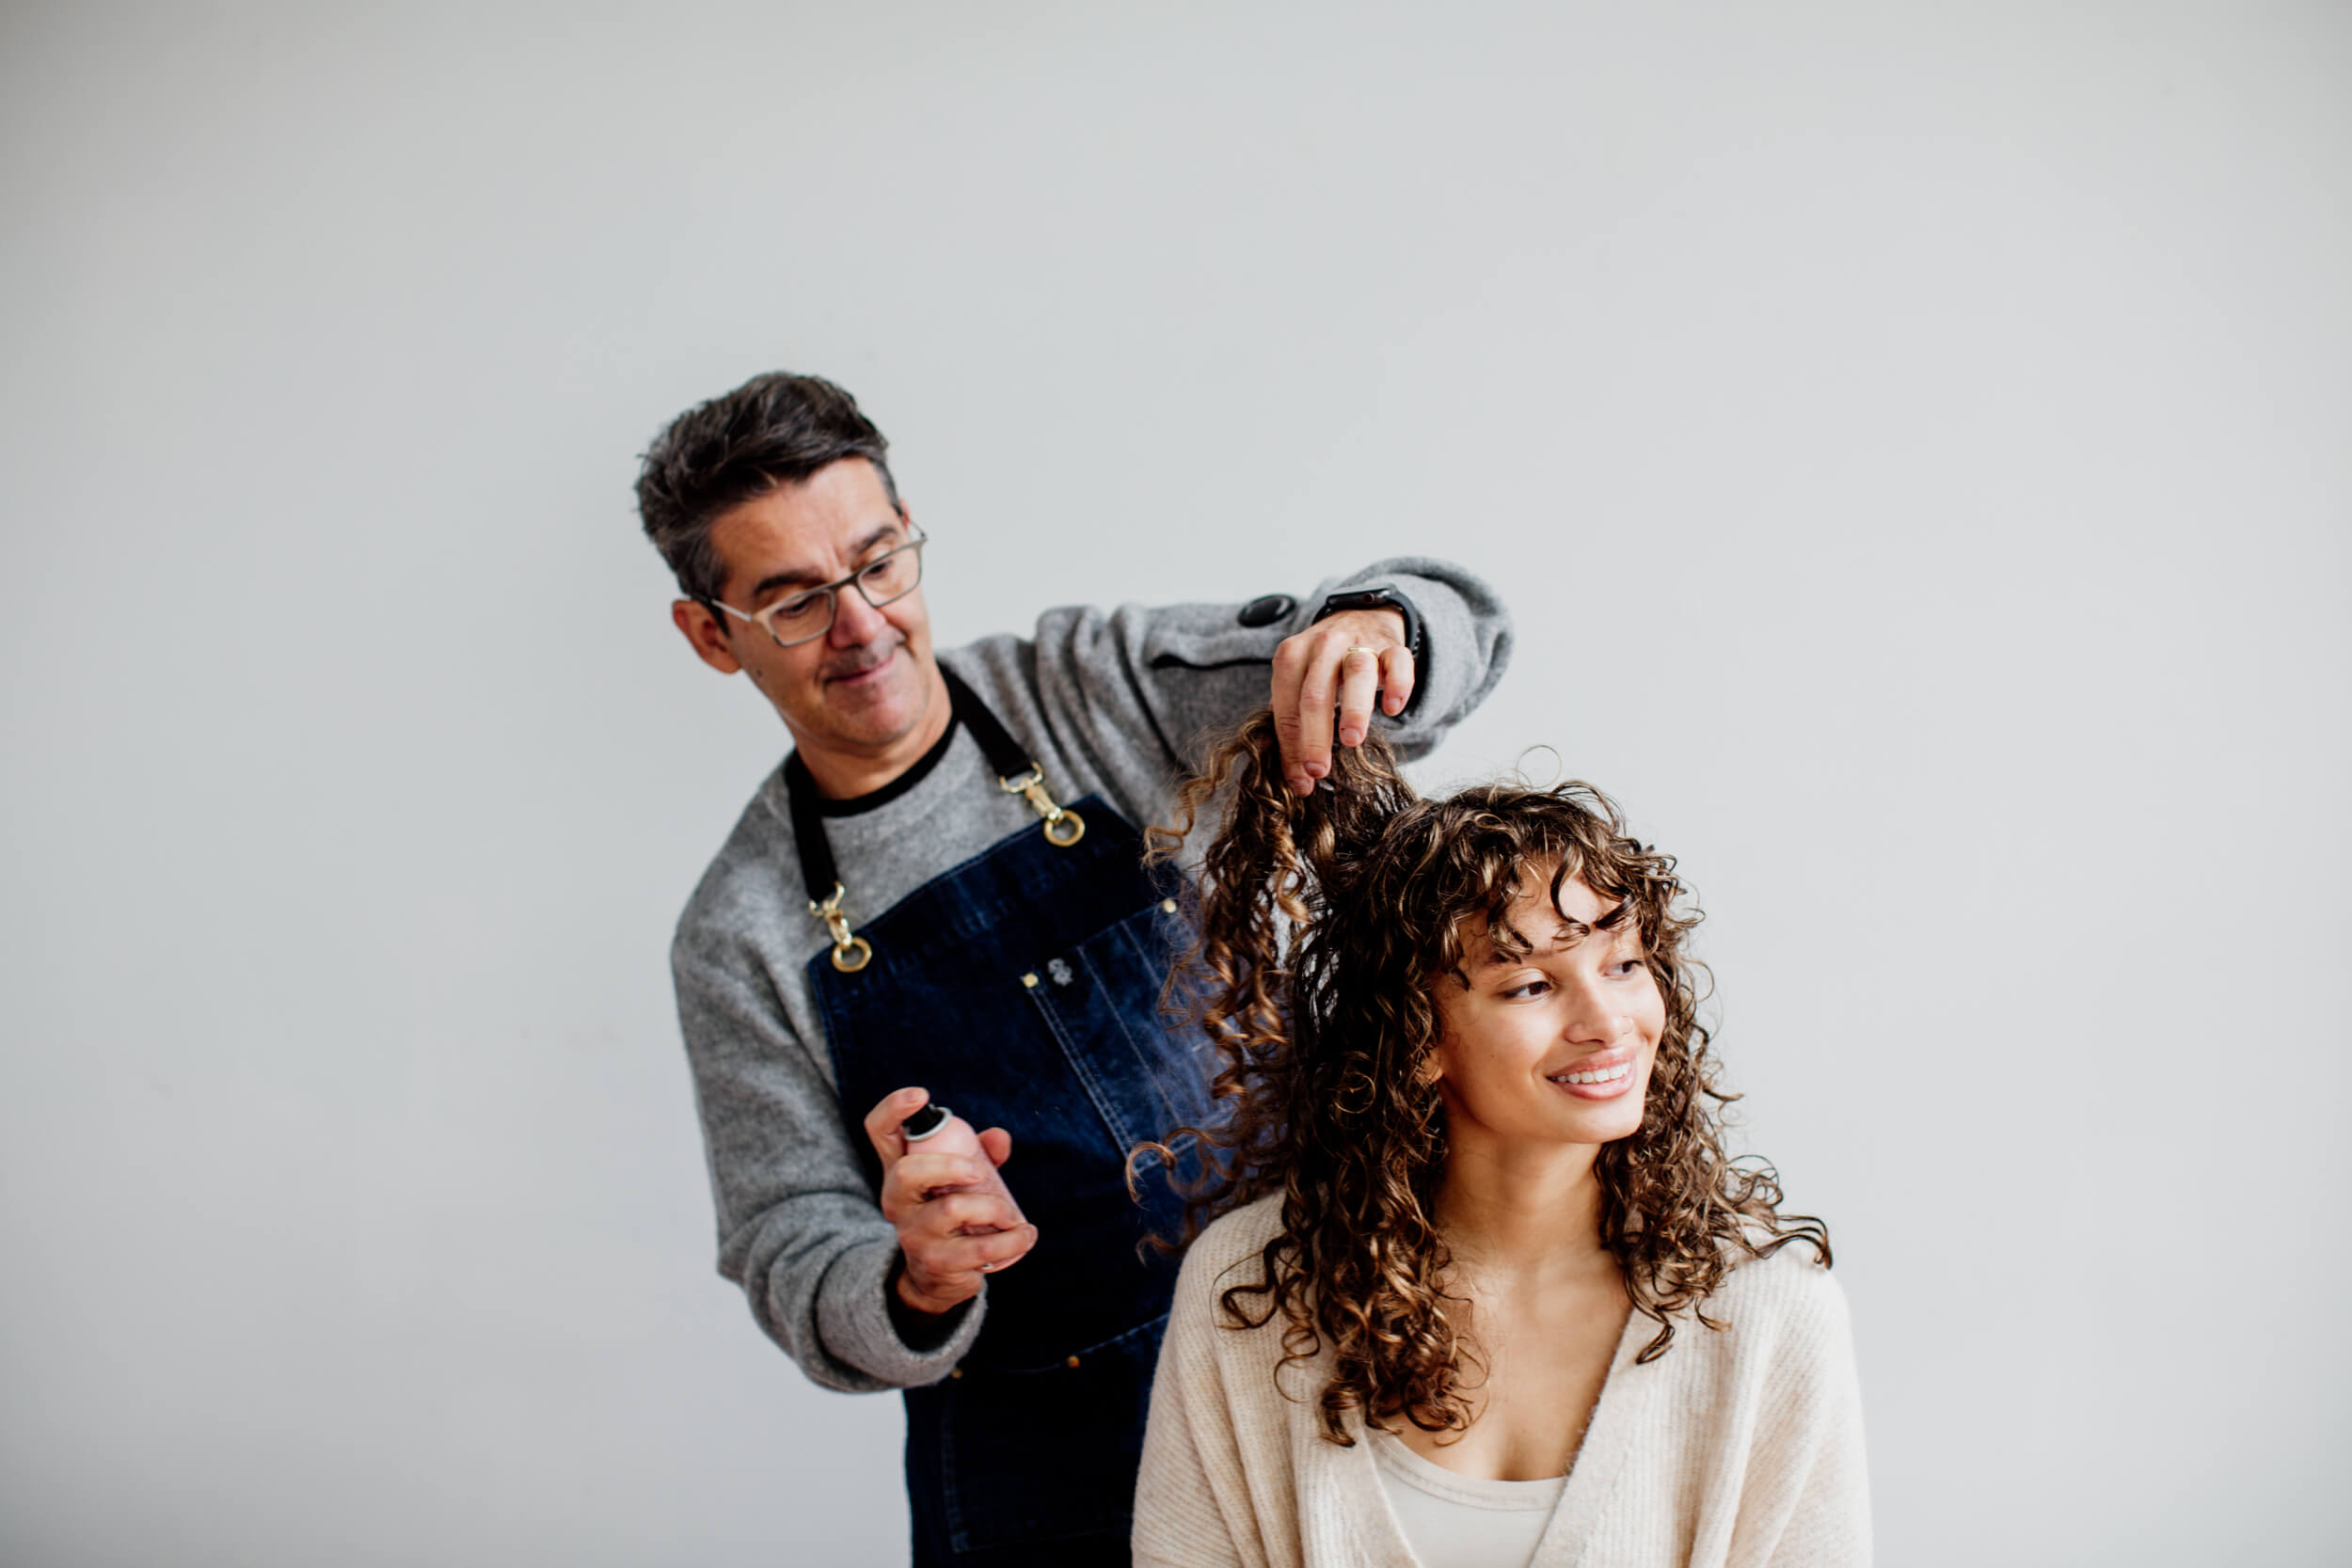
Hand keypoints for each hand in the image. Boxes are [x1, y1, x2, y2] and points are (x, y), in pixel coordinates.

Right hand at [864, 1086, 1036, 1315]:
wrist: (936, 1277)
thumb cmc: (950, 1212)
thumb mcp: (959, 1179)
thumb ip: (980, 1153)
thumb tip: (1000, 1137)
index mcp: (899, 1170)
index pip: (879, 1131)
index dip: (894, 1108)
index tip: (922, 1095)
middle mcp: (898, 1200)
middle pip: (907, 1172)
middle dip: (950, 1165)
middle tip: (980, 1173)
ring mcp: (914, 1233)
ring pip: (951, 1209)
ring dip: (994, 1208)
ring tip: (1012, 1217)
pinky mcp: (937, 1262)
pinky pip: (979, 1249)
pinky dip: (1012, 1240)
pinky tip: (1025, 1235)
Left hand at [1269, 608, 1415, 794]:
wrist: (1359, 616)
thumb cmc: (1324, 662)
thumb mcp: (1300, 681)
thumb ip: (1293, 720)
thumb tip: (1296, 777)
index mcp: (1291, 655)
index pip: (1287, 706)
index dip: (1291, 746)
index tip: (1300, 780)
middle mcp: (1323, 644)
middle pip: (1315, 692)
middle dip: (1314, 735)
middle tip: (1318, 770)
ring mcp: (1360, 642)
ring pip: (1357, 672)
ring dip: (1353, 708)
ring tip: (1352, 741)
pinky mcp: (1392, 646)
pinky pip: (1399, 661)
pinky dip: (1398, 684)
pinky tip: (1393, 708)